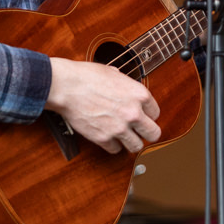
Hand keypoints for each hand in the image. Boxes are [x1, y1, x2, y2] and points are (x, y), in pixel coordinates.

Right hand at [45, 57, 160, 153]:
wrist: (67, 87)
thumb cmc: (86, 76)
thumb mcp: (114, 73)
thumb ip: (125, 84)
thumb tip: (124, 85)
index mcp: (140, 95)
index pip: (156, 113)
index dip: (147, 114)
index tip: (141, 115)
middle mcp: (134, 113)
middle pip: (154, 134)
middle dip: (147, 132)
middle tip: (139, 131)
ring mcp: (119, 128)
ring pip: (137, 146)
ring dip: (131, 141)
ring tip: (124, 136)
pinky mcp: (104, 138)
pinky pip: (116, 150)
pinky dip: (112, 145)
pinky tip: (108, 137)